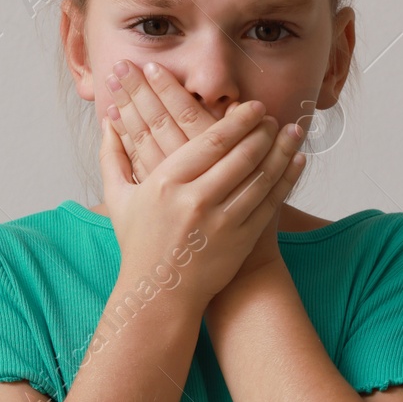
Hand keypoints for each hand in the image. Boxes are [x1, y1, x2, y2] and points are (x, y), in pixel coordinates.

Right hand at [98, 77, 304, 315]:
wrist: (158, 294)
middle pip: (240, 155)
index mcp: (166, 183)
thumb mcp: (117, 199)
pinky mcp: (239, 242)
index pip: (211, 142)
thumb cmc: (138, 243)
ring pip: (260, 177)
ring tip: (293, 133)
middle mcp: (195, 200)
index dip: (238, 121)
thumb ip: (112, 156)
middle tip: (275, 117)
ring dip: (281, 150)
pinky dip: (286, 180)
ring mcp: (220, 223)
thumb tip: (106, 120)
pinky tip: (296, 162)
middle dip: (263, 131)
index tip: (254, 107)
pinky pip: (269, 204)